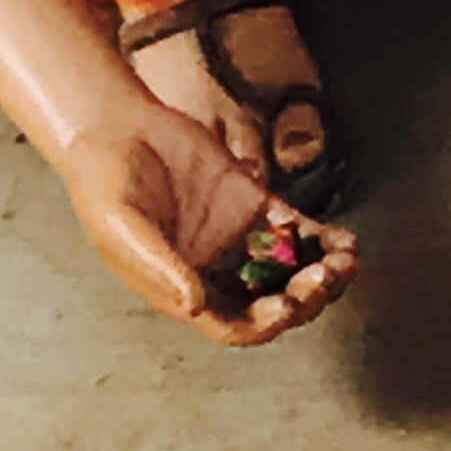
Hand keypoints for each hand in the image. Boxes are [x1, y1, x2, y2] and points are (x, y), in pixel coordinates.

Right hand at [52, 103, 352, 345]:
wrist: (115, 124)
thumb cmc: (104, 182)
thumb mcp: (123, 229)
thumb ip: (160, 267)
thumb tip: (195, 307)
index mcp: (184, 290)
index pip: (234, 326)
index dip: (264, 323)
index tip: (286, 305)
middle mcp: (215, 271)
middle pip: (272, 302)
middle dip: (305, 296)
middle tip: (327, 275)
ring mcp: (236, 238)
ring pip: (291, 270)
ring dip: (322, 273)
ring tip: (345, 258)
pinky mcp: (250, 204)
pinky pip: (295, 230)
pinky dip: (320, 237)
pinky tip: (341, 237)